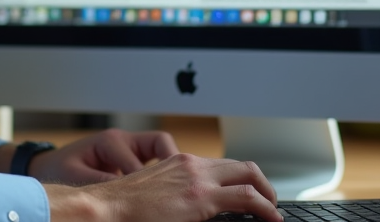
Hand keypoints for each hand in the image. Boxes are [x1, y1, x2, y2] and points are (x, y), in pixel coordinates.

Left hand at [28, 128, 180, 183]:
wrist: (49, 166)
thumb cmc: (59, 169)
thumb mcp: (77, 177)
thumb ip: (101, 183)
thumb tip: (126, 197)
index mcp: (110, 141)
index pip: (138, 161)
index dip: (148, 182)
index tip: (154, 200)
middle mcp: (123, 140)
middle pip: (160, 143)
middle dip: (172, 164)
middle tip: (179, 189)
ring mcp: (130, 147)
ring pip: (162, 150)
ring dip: (170, 168)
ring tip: (176, 190)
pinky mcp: (131, 157)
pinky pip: (155, 161)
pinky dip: (163, 174)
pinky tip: (165, 191)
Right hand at [45, 153, 280, 221]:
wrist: (107, 207)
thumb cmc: (125, 206)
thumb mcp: (156, 192)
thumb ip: (178, 193)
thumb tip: (193, 207)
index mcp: (181, 162)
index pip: (222, 166)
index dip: (242, 179)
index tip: (250, 194)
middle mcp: (193, 164)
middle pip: (242, 166)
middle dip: (262, 182)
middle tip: (269, 201)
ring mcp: (198, 178)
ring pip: (248, 176)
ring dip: (266, 193)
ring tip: (272, 210)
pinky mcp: (201, 197)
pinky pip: (245, 197)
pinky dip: (264, 206)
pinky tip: (270, 218)